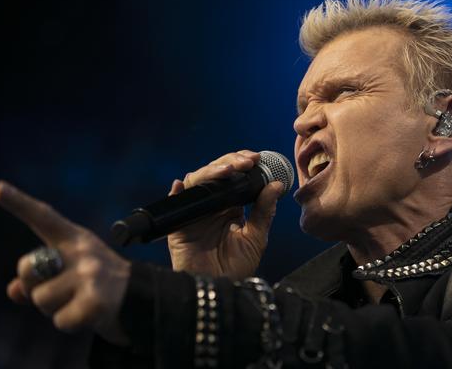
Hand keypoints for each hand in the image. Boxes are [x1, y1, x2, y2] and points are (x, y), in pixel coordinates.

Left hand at [0, 181, 130, 345]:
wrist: (143, 301)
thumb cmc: (101, 286)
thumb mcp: (71, 275)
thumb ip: (40, 279)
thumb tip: (13, 291)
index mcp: (75, 239)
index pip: (44, 218)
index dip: (19, 203)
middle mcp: (83, 251)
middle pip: (28, 268)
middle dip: (33, 287)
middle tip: (62, 292)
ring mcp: (91, 274)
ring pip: (41, 299)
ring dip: (55, 310)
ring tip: (80, 303)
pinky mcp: (96, 300)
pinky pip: (60, 320)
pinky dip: (70, 324)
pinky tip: (90, 315)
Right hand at [167, 150, 282, 279]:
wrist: (221, 292)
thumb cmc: (237, 268)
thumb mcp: (256, 237)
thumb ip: (264, 211)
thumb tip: (276, 184)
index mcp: (230, 206)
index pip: (234, 176)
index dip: (243, 163)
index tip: (257, 158)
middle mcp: (211, 205)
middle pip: (216, 172)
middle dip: (231, 161)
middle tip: (247, 161)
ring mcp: (194, 212)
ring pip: (197, 181)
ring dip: (212, 171)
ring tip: (229, 170)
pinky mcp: (178, 225)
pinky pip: (175, 204)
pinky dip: (178, 192)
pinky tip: (183, 185)